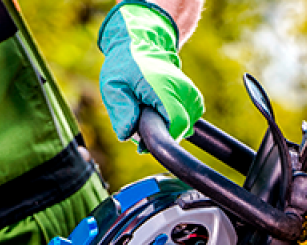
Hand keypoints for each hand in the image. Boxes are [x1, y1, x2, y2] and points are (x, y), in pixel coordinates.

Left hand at [98, 1, 204, 141]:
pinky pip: (188, 121)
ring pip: (186, 127)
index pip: (177, 123)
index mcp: (164, 87)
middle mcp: (183, 89)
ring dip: (168, 129)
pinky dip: (174, 123)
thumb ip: (120, 110)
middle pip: (182, 129)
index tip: (144, 142)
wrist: (142, 42)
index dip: (162, 138)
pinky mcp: (193, 97)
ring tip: (149, 118)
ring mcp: (191, 93)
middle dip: (162, 135)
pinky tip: (159, 115)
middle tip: (140, 130)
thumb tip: (127, 134)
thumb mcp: (112, 85)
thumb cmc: (125, 64)